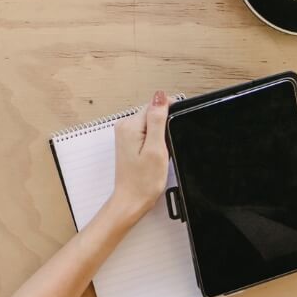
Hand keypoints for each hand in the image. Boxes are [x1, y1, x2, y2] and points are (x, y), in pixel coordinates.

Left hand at [102, 90, 171, 225]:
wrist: (132, 200)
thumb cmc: (143, 181)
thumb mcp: (156, 148)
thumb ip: (157, 120)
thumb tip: (160, 96)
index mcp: (130, 125)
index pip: (155, 105)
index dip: (170, 116)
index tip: (172, 133)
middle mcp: (124, 126)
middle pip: (153, 114)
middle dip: (165, 128)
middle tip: (164, 148)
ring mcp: (125, 134)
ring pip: (152, 124)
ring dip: (160, 136)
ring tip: (159, 154)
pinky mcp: (129, 142)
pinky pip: (148, 133)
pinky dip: (155, 142)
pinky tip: (155, 155)